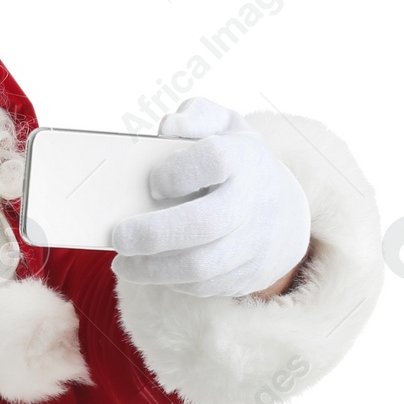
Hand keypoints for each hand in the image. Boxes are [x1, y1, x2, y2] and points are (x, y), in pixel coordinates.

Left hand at [110, 97, 309, 297]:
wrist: (284, 217)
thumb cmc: (239, 165)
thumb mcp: (225, 129)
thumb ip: (196, 116)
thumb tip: (168, 126)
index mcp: (245, 159)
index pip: (213, 160)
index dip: (176, 172)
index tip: (153, 184)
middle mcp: (254, 202)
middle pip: (203, 224)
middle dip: (152, 234)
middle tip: (118, 237)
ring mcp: (254, 243)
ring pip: (199, 266)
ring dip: (152, 269)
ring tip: (124, 262)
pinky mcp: (247, 276)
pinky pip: (202, 286)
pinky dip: (171, 281)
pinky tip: (153, 270)